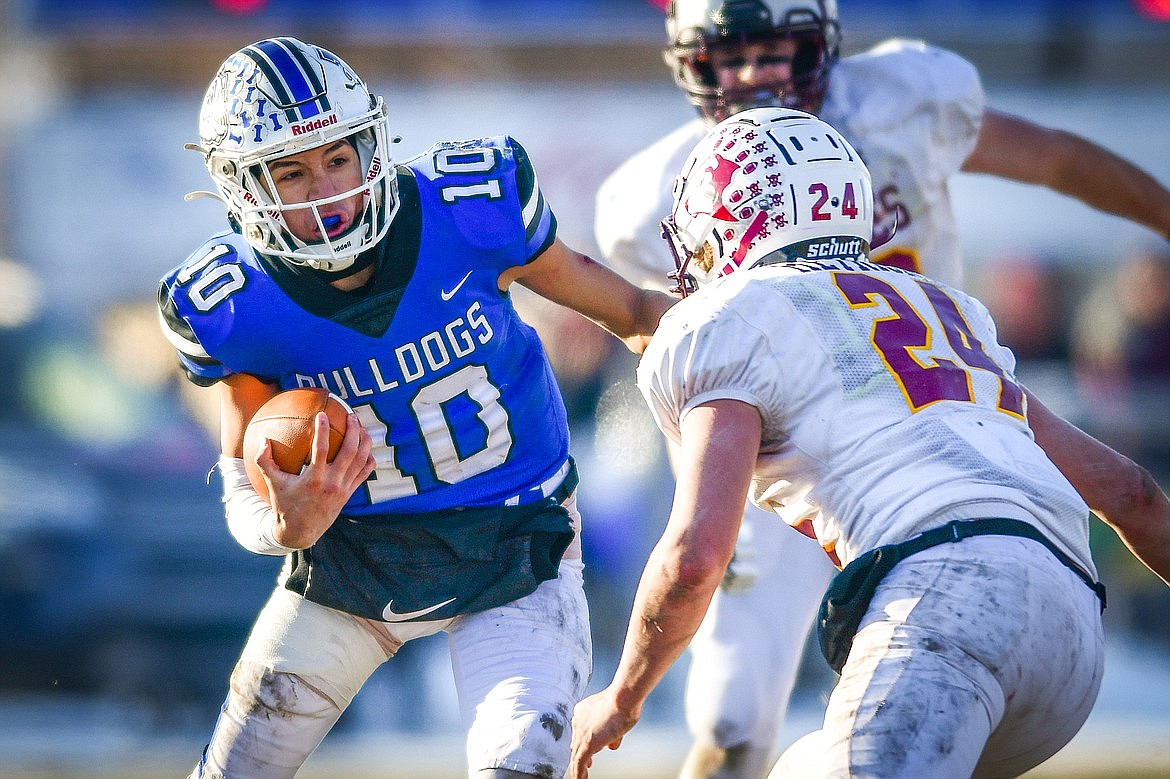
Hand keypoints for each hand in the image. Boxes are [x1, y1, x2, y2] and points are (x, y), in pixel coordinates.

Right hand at [257, 411, 374, 547]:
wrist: (300, 531)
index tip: (322, 414)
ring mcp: (343, 489)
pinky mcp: (349, 494)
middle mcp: (331, 483)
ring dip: (364, 442)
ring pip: (360, 461)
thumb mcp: (272, 483)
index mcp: (313, 479)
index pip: (320, 450)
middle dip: (353, 431)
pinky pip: (364, 474)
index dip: (322, 430)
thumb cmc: (284, 504)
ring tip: (362, 428)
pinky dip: (368, 460)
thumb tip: (262, 438)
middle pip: (349, 452)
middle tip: (352, 416)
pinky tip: (367, 449)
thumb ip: (264, 461)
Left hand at [569, 688, 640, 778]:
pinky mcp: (587, 744)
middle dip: (579, 755)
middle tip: (584, 766)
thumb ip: (612, 732)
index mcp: (583, 711)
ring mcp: (581, 733)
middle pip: (576, 742)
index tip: (588, 750)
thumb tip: (611, 745)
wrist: (623, 698)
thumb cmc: (624, 701)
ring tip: (581, 777)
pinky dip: (578, 773)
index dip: (583, 742)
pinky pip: (578, 763)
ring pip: (575, 754)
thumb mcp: (618, 717)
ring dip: (578, 767)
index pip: (581, 731)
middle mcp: (578, 721)